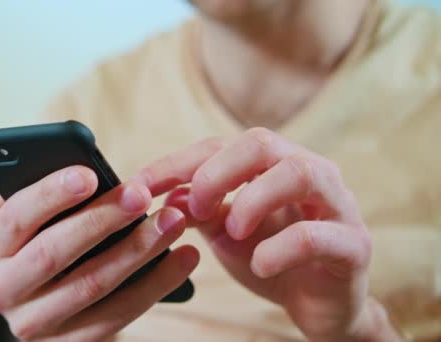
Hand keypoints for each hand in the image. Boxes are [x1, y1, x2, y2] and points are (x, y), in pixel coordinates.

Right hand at [0, 166, 198, 340]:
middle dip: (101, 220)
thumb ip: (41, 191)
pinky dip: (156, 284)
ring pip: (91, 284)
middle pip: (53, 253)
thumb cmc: (53, 238)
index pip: (15, 218)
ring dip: (137, 250)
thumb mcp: (38, 216)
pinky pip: (117, 315)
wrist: (57, 301)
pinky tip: (184, 257)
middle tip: (141, 194)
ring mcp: (34, 324)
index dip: (50, 195)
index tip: (89, 173)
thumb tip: (68, 163)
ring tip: (173, 221)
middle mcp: (3, 290)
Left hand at [134, 128, 400, 340]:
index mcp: (272, 165)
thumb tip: (163, 196)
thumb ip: (199, 211)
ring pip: (299, 173)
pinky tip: (260, 265)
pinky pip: (317, 234)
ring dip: (252, 201)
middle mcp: (307, 172)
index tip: (138, 185)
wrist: (317, 305)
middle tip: (195, 208)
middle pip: (261, 142)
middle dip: (217, 172)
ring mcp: (336, 204)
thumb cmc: (271, 258)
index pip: (218, 146)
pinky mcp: (352, 245)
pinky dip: (279, 249)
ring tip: (231, 232)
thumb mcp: (225, 233)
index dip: (175, 164)